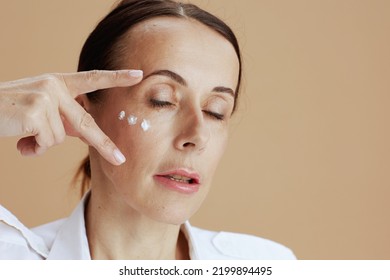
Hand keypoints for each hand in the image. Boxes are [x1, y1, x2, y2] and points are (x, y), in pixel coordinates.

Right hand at [0, 70, 142, 164]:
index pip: (92, 78)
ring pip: (60, 137)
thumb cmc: (10, 111)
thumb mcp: (41, 109)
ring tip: (25, 133)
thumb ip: (64, 118)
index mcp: (59, 82)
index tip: (139, 75)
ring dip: (43, 142)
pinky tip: (20, 137)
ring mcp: (46, 97)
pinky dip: (34, 147)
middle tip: (119, 160)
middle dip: (103, 145)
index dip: (116, 77)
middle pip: (86, 123)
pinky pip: (46, 142)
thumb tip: (86, 136)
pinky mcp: (36, 112)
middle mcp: (55, 85)